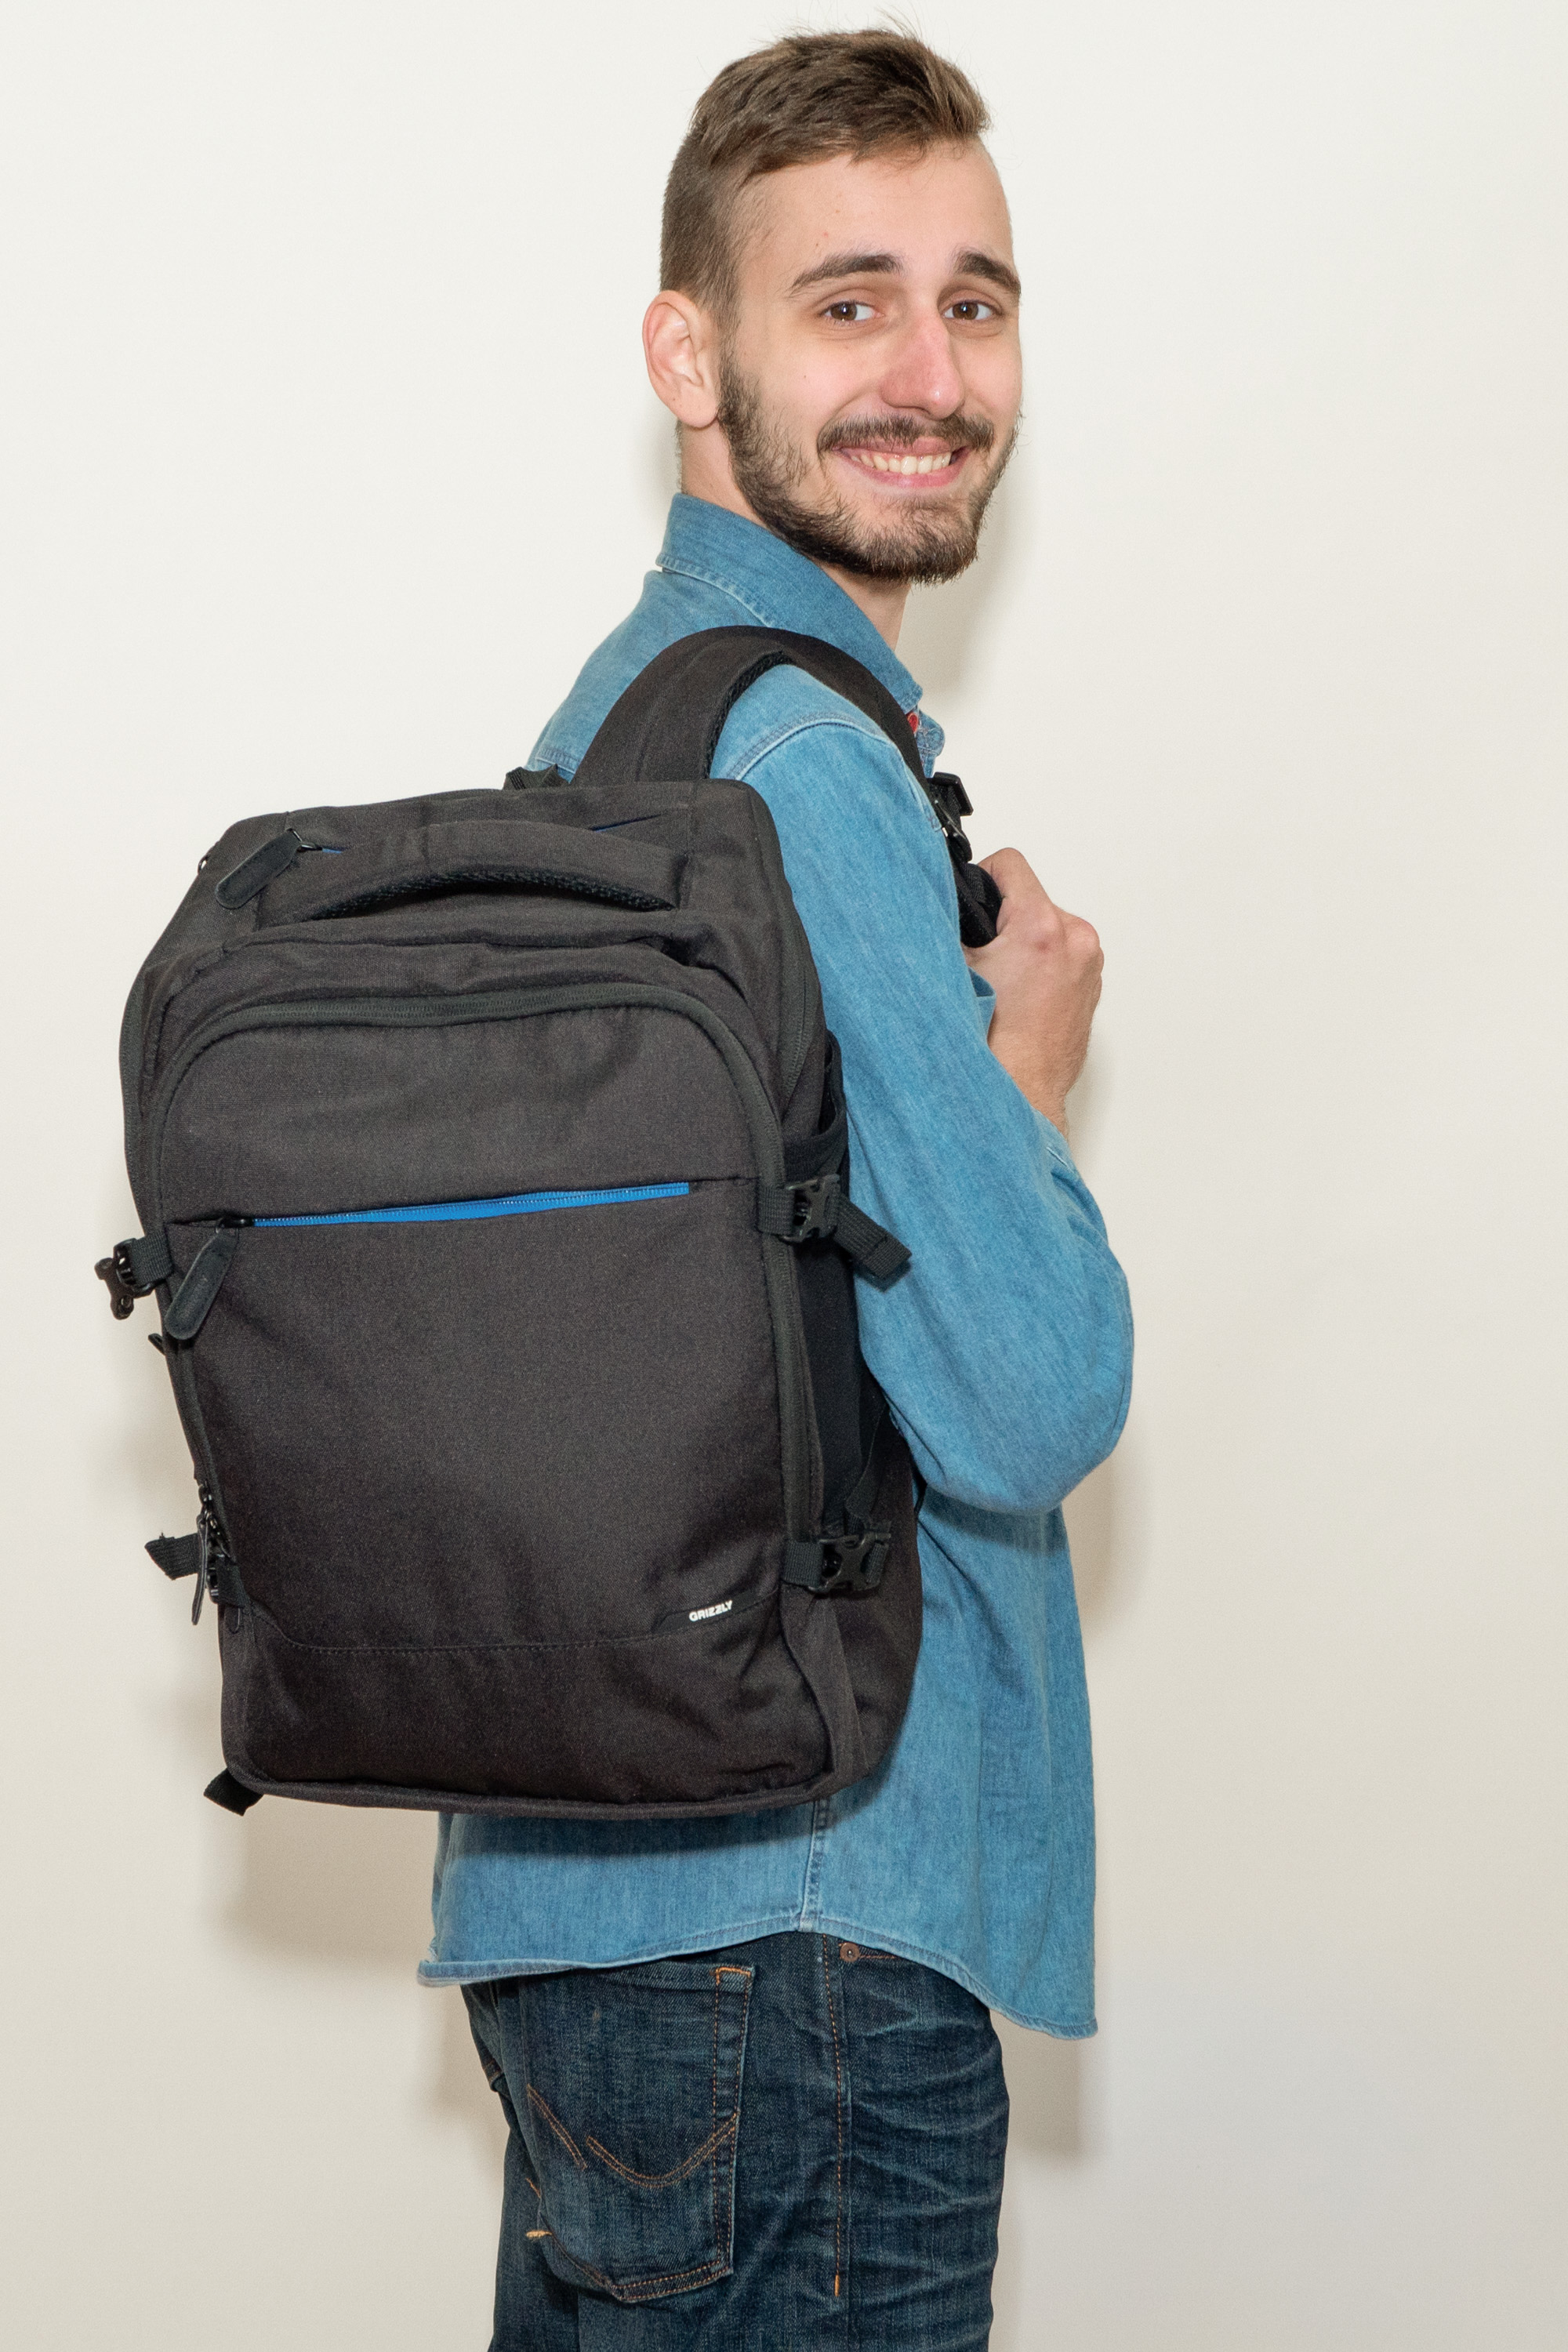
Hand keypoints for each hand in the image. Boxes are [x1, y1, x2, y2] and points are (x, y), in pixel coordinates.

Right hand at [962, 849, 1102, 1133]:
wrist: (1019, 1095)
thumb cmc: (993, 1048)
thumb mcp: (953, 970)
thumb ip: (950, 927)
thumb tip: (939, 903)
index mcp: (1042, 929)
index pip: (1009, 864)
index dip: (979, 879)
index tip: (970, 905)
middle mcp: (1075, 941)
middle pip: (1028, 898)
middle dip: (1000, 920)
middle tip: (981, 957)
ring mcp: (1088, 964)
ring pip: (1045, 926)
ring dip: (1022, 943)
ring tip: (1001, 981)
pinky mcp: (1091, 984)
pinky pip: (1060, 953)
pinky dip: (1039, 965)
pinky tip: (1019, 995)